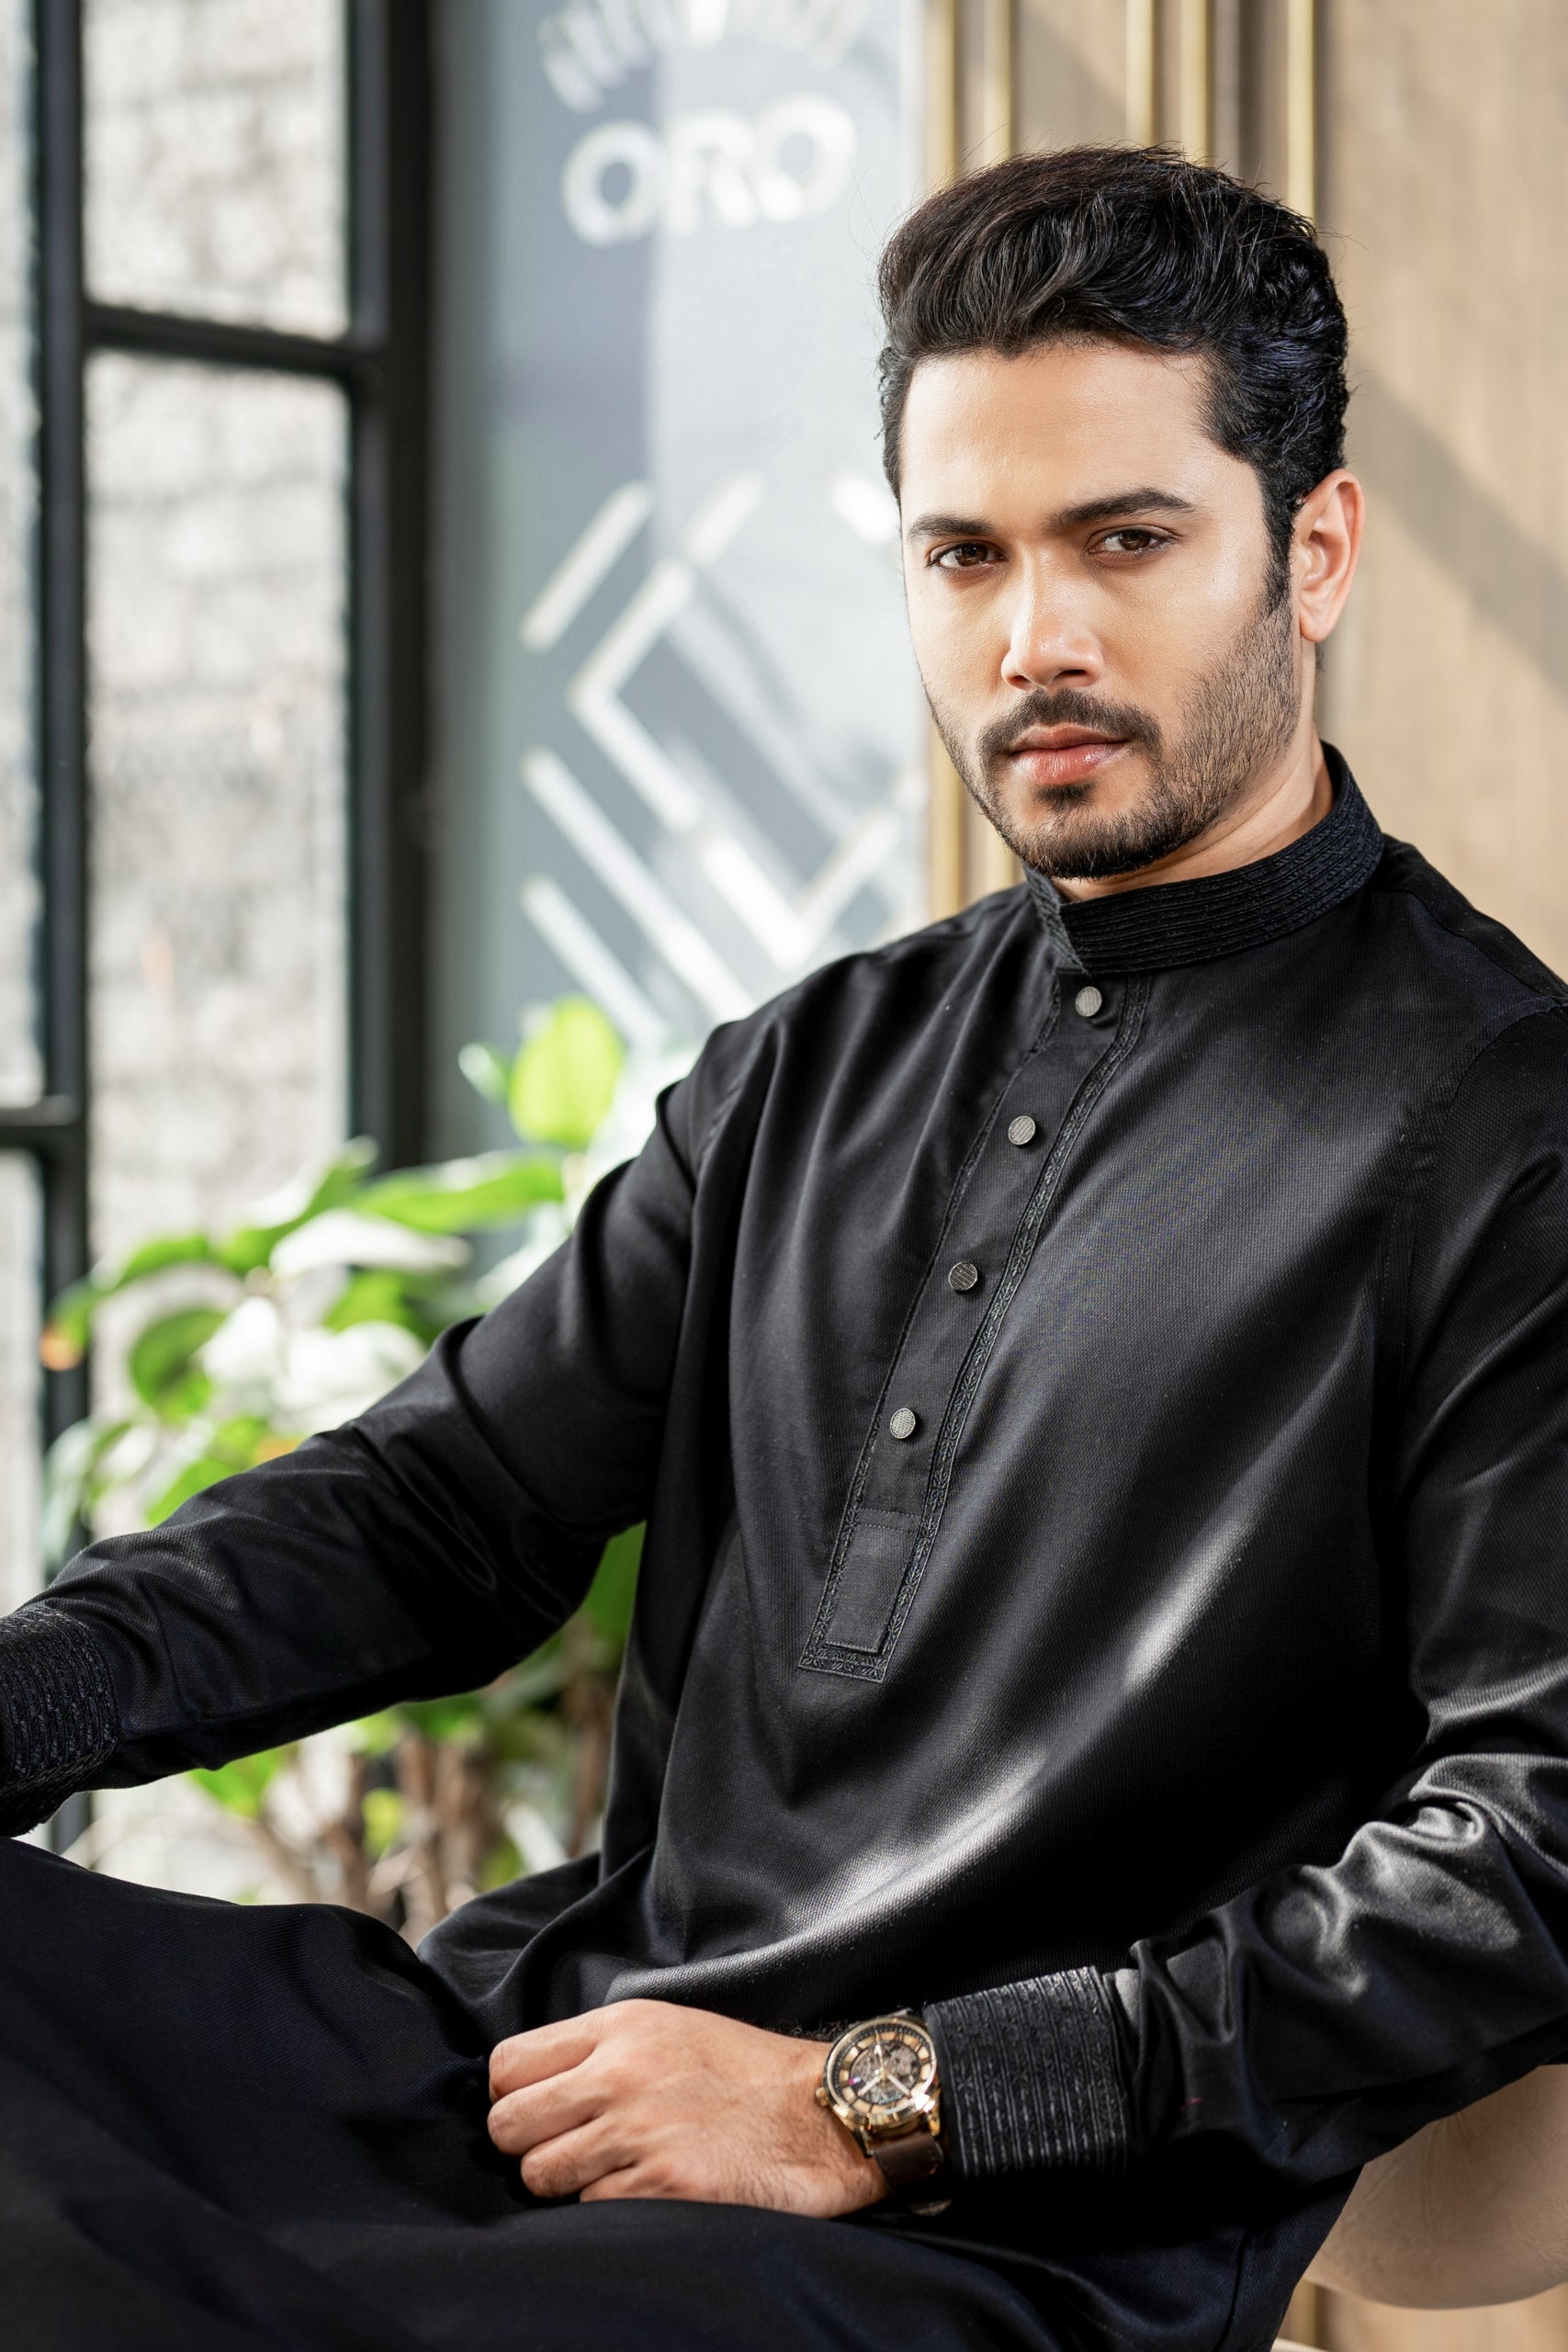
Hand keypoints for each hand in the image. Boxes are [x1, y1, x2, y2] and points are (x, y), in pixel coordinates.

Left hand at [487, 1998, 887, 2214]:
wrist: (821, 2113)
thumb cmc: (744, 2072)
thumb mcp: (669, 2027)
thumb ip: (600, 2047)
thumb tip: (531, 2085)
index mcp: (618, 2028)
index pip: (507, 2064)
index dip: (513, 2096)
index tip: (537, 2112)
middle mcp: (619, 2073)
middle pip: (508, 2125)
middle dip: (526, 2145)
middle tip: (565, 2149)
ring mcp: (638, 2131)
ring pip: (540, 2175)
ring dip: (566, 2183)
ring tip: (611, 2171)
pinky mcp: (661, 2185)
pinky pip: (590, 2208)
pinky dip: (609, 2207)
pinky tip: (648, 2188)